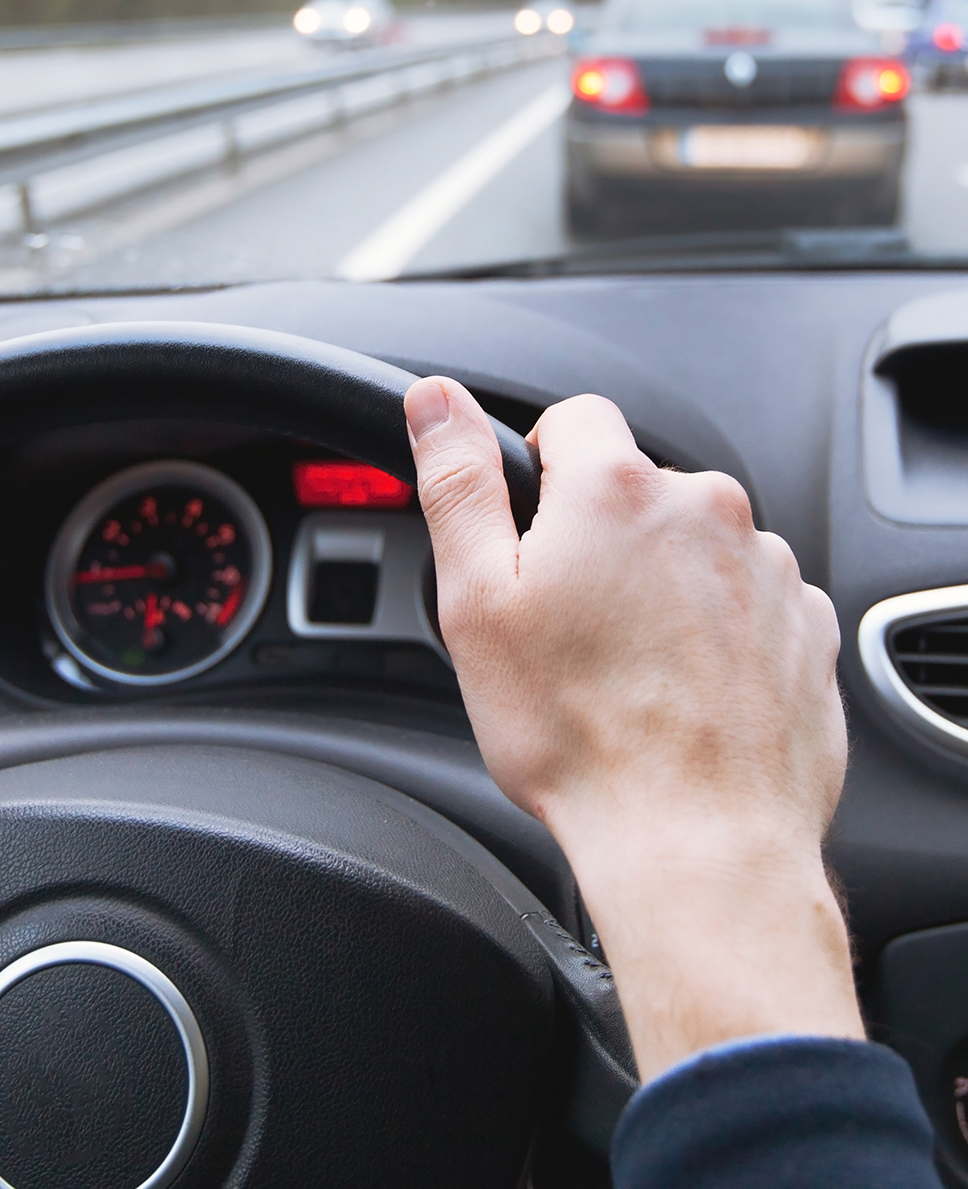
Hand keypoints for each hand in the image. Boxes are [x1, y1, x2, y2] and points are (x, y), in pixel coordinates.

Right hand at [404, 377, 860, 1079]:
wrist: (694, 841)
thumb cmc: (577, 734)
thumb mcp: (476, 599)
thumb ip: (457, 481)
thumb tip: (437, 400)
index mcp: (615, 490)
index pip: (575, 418)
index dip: (539, 468)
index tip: (531, 534)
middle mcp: (706, 510)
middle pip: (635, 489)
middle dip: (599, 537)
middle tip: (567, 623)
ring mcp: (767, 567)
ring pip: (692, 547)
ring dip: (660, 583)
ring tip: (626, 669)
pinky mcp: (805, 625)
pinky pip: (746, 599)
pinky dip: (714, 629)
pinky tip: (680, 689)